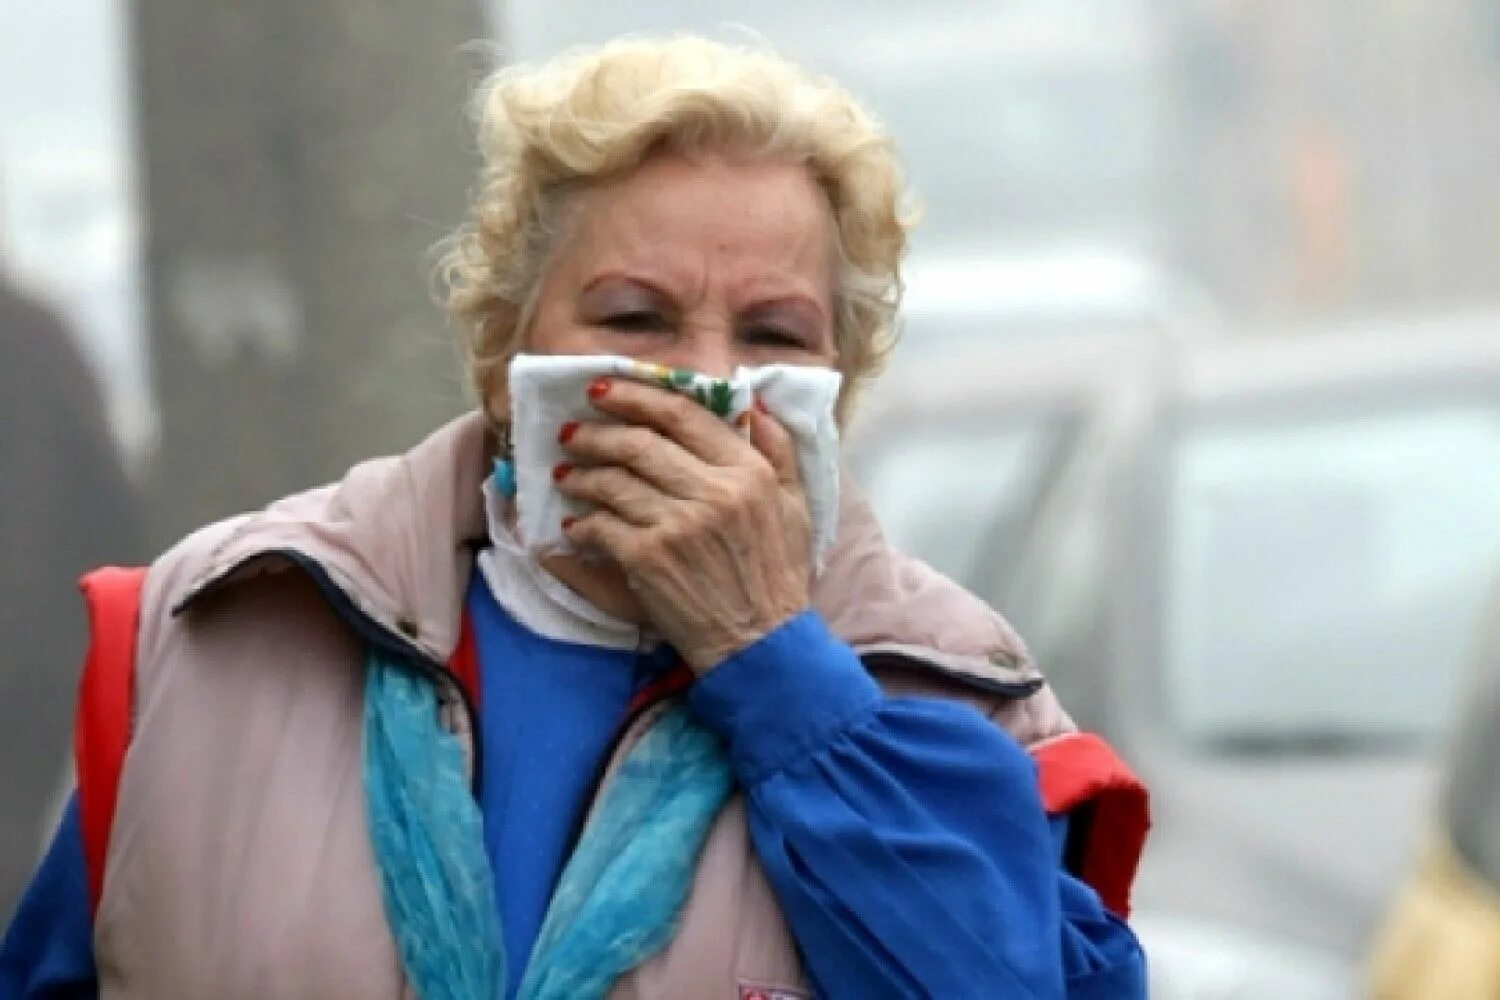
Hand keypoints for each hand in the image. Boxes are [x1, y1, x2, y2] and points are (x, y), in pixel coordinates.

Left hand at [556, 376, 812, 673]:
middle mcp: (713, 491)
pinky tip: (574, 526)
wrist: (762, 643)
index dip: (636, 395)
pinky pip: (601, 527)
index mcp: (748, 471)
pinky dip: (581, 525)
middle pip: (638, 443)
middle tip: (570, 433)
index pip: (683, 414)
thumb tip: (750, 399)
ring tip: (566, 475)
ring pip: (613, 482)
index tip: (603, 390)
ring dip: (580, 475)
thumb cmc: (777, 574)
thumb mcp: (796, 504)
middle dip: (595, 433)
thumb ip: (776, 447)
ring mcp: (677, 524)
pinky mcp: (648, 559)